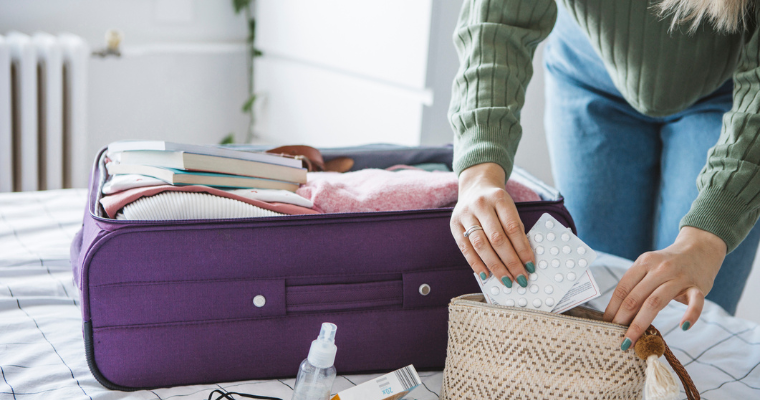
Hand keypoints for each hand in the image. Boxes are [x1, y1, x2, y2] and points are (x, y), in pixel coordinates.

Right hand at [450, 163, 534, 288]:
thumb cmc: (496, 202)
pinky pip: (465, 248)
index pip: (513, 227)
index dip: (522, 249)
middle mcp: (480, 204)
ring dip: (494, 266)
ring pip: (480, 244)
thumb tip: (524, 259)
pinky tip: (485, 275)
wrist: (475, 186)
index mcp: (499, 198)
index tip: (530, 266)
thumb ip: (515, 229)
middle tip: (520, 278)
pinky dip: (476, 263)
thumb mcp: (509, 207)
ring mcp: (465, 214)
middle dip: (510, 261)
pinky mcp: (454, 224)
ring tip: (506, 279)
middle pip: (497, 238)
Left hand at [604, 226, 726, 349]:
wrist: (700, 248)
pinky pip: (696, 302)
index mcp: (643, 263)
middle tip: (616, 338)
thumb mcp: (649, 267)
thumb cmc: (668, 264)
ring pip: (656, 302)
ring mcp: (679, 277)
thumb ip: (637, 286)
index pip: (623, 289)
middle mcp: (659, 268)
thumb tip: (618, 313)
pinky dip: (690, 314)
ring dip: (641, 323)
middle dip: (623, 320)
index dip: (612, 308)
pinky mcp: (698, 286)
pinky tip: (683, 327)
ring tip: (633, 340)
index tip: (606, 325)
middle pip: (636, 298)